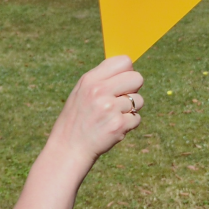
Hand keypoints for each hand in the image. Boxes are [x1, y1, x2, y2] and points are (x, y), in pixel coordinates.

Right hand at [48, 55, 143, 170]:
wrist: (69, 148)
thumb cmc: (77, 118)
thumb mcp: (81, 92)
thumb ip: (101, 78)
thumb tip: (129, 65)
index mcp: (90, 80)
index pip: (123, 61)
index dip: (127, 71)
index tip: (122, 82)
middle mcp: (99, 91)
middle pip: (137, 78)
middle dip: (133, 89)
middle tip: (120, 100)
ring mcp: (109, 108)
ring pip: (139, 101)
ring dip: (130, 110)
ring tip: (112, 117)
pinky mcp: (118, 125)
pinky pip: (136, 118)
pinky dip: (128, 124)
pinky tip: (112, 128)